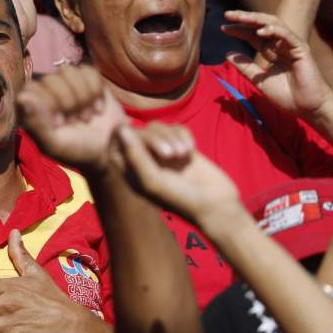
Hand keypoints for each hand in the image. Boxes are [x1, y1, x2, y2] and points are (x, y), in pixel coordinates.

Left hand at [16, 65, 125, 173]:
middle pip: (51, 79)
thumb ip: (36, 123)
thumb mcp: (54, 144)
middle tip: (75, 121)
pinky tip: (97, 108)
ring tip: (86, 116)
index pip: (32, 89)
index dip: (49, 103)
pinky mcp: (87, 81)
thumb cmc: (76, 151)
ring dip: (83, 96)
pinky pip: (89, 71)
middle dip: (69, 102)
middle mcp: (47, 93)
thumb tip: (22, 97)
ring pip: (69, 71)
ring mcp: (67, 85)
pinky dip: (96, 91)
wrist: (109, 152)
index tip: (59, 123)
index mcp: (33, 108)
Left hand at [114, 122, 241, 227]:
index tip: (131, 131)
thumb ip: (135, 155)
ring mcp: (164, 153)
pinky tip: (191, 149)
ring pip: (158, 127)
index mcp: (132, 172)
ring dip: (171, 137)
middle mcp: (145, 161)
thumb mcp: (153, 180)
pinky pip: (176, 128)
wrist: (217, 205)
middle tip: (170, 155)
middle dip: (154, 138)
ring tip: (183, 154)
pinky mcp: (182, 147)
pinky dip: (183, 135)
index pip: (115, 146)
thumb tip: (121, 129)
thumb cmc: (180, 198)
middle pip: (139, 132)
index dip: (120, 135)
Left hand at [224, 10, 332, 115]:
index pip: (253, 35)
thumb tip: (227, 53)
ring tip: (241, 17)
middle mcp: (281, 45)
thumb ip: (245, 67)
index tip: (223, 28)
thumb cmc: (287, 96)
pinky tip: (260, 31)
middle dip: (245, 19)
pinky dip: (275, 31)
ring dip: (257, 20)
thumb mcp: (259, 80)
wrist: (307, 108)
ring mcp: (292, 46)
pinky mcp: (302, 50)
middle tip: (228, 15)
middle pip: (261, 26)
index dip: (239, 30)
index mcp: (271, 52)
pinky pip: (288, 36)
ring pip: (274, 25)